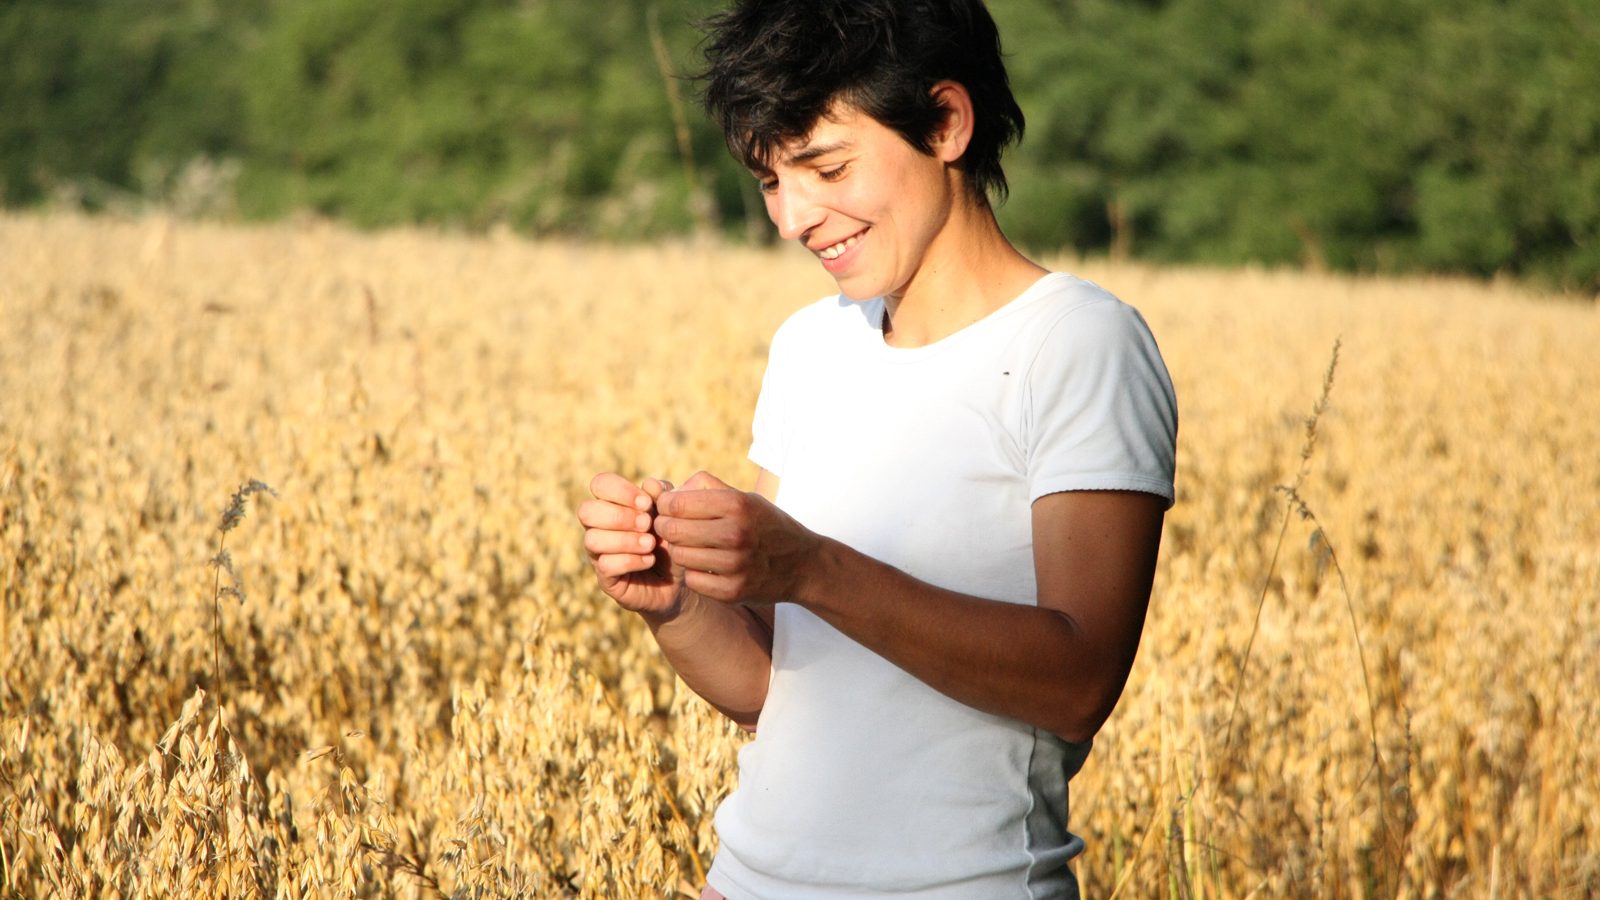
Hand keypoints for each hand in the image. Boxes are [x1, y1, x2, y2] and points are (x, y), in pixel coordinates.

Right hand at [578, 473, 684, 620]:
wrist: (679, 580)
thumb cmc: (671, 541)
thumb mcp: (673, 515)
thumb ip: (664, 496)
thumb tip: (650, 483)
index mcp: (612, 504)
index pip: (600, 484)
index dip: (621, 490)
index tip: (647, 503)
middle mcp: (598, 527)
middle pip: (586, 511)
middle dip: (619, 516)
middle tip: (647, 524)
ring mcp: (598, 553)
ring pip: (593, 539)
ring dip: (626, 539)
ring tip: (650, 544)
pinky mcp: (605, 578)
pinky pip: (605, 565)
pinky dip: (631, 561)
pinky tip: (650, 560)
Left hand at [653, 471, 819, 604]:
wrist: (803, 564)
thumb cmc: (764, 524)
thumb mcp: (744, 497)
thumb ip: (705, 487)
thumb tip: (668, 493)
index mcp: (737, 504)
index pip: (676, 504)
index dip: (665, 506)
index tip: (668, 509)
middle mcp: (736, 534)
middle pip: (673, 530)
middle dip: (664, 527)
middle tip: (669, 528)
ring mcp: (735, 565)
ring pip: (679, 556)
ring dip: (679, 550)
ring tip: (690, 546)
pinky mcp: (733, 592)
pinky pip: (692, 581)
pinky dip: (694, 573)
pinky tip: (705, 565)